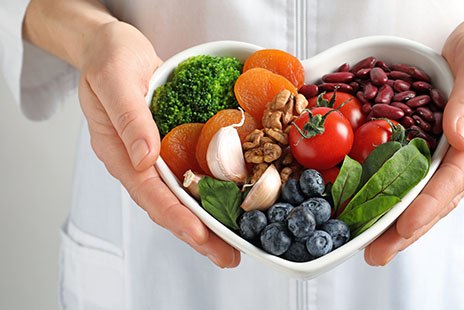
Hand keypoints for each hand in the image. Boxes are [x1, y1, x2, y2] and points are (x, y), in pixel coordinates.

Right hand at [77, 21, 239, 267]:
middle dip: (198, 234)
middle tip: (228, 256)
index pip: (148, 192)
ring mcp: (155, 156)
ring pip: (181, 196)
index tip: (199, 234)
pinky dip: (211, 192)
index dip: (174, 215)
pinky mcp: (172, 146)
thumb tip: (146, 158)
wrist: (114, 47)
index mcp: (118, 151)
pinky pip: (192, 174)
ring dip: (207, 221)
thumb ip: (128, 118)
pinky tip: (232, 204)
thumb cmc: (110, 58)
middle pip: (168, 205)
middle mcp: (138, 161)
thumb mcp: (115, 79)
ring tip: (234, 243)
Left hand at [364, 15, 463, 264]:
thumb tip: (460, 139)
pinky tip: (385, 214)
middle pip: (443, 199)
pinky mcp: (450, 152)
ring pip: (434, 197)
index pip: (456, 177)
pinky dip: (406, 202)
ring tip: (376, 248)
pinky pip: (428, 183)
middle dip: (410, 230)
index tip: (405, 227)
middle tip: (376, 254)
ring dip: (405, 225)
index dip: (429, 204)